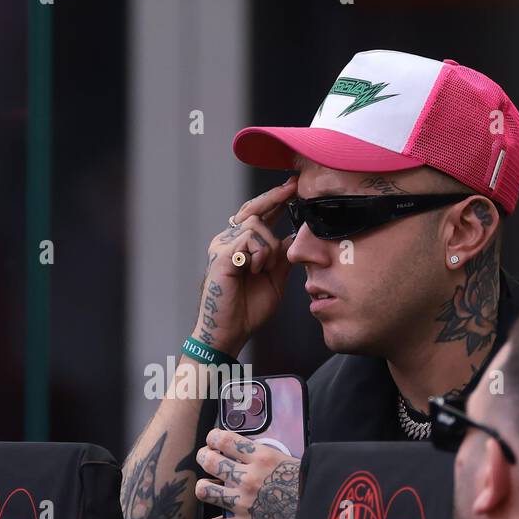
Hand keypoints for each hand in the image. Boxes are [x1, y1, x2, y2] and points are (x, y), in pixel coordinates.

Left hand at [194, 428, 299, 518]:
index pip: (225, 439)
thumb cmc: (315, 491)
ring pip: (204, 490)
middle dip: (204, 458)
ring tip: (209, 489)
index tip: (213, 440)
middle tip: (207, 459)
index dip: (213, 438)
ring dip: (205, 488)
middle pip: (209, 461)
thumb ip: (275, 459)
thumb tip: (265, 457)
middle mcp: (248, 478)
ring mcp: (243, 503)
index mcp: (262, 458)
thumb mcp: (297, 464)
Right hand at [195, 175, 297, 355]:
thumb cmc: (249, 309)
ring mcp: (223, 246)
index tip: (292, 188)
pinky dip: (259, 256)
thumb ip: (283, 258)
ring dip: (268, 248)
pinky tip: (254, 271)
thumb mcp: (275, 279)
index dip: (274, 200)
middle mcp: (229, 241)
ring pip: (256, 226)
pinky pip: (249, 240)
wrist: (231, 332)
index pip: (257, 216)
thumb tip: (298, 235)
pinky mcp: (221, 255)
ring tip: (261, 270)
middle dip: (274, 198)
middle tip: (293, 187)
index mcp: (241, 246)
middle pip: (254, 210)